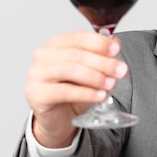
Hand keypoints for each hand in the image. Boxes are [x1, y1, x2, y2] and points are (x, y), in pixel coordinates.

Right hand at [25, 31, 128, 147]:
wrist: (60, 119)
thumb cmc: (74, 92)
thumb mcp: (92, 72)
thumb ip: (101, 56)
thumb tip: (115, 43)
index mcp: (56, 45)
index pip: (78, 38)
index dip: (99, 43)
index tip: (116, 50)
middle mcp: (43, 56)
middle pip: (76, 54)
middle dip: (103, 62)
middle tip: (121, 70)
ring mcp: (36, 74)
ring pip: (69, 70)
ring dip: (95, 77)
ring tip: (111, 84)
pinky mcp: (36, 93)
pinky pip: (63, 91)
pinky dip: (85, 93)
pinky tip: (100, 95)